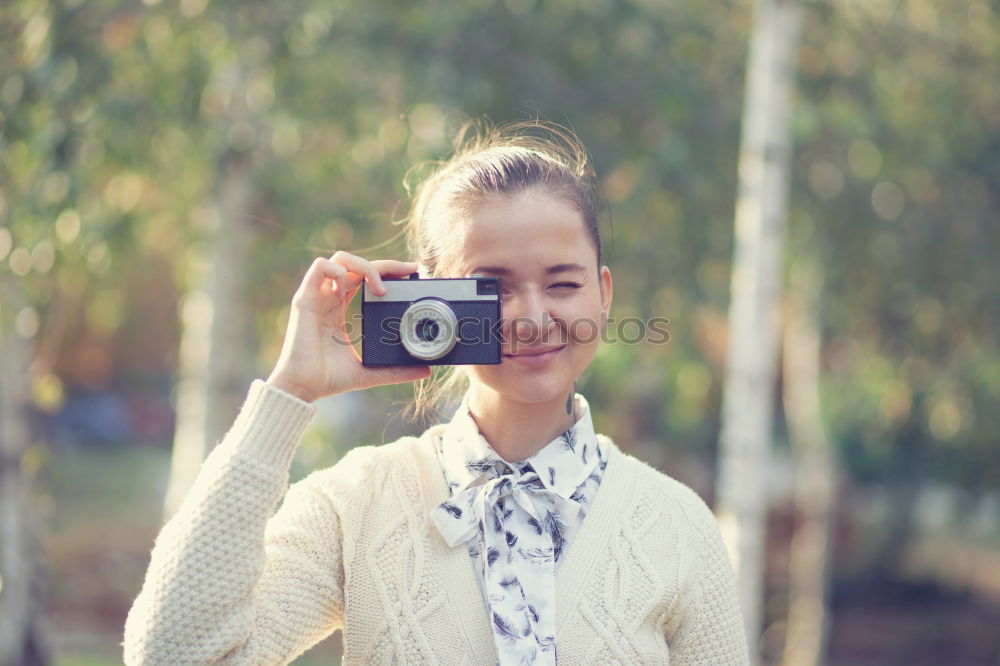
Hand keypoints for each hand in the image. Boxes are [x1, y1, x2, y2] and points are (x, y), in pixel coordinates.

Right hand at [265, 251, 430, 402]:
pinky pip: (319, 267)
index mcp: (339, 308)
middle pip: (356, 264)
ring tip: (379, 289)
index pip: (364, 277)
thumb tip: (425, 371)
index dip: (387, 270)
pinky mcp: (305, 299)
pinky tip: (346, 290)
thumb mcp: (369, 372)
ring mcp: (316, 296)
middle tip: (409, 272)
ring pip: (340, 259)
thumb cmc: (328, 379)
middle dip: (385, 264)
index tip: (412, 273)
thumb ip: (395, 371)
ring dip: (363, 266)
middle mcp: (328, 298)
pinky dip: (338, 272)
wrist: (303, 388)